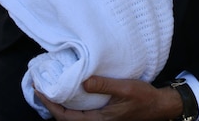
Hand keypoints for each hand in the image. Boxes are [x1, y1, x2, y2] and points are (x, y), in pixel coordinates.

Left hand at [36, 76, 182, 120]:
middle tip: (39, 87)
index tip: (40, 91)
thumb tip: (83, 82)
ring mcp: (100, 120)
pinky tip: (69, 91)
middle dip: (50, 105)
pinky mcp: (103, 115)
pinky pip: (81, 113)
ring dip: (59, 105)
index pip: (67, 117)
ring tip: (50, 88)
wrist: (159, 106)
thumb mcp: (125, 88)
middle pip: (66, 119)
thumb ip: (104, 86)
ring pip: (73, 117)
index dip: (50, 105)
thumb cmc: (144, 98)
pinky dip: (71, 104)